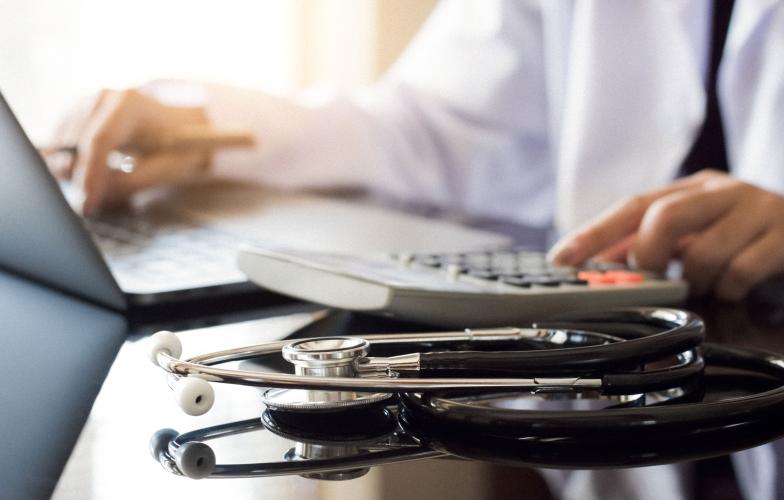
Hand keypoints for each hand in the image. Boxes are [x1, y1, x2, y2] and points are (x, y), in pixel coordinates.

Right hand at [44, 88, 210, 214]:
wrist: (185, 127)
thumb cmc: (181, 147)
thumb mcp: (165, 168)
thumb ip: (128, 182)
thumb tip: (92, 197)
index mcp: (128, 105)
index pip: (99, 141)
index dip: (90, 176)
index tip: (87, 204)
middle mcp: (104, 98)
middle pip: (76, 142)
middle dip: (79, 177)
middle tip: (88, 205)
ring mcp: (89, 102)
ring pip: (64, 143)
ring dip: (73, 170)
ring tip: (92, 191)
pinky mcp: (80, 113)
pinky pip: (63, 141)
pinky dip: (71, 161)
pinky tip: (87, 176)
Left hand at [548, 170, 783, 300]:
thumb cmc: (749, 234)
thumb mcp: (700, 231)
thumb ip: (654, 242)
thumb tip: (601, 264)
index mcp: (693, 188)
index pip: (632, 205)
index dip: (593, 233)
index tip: (561, 259)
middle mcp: (722, 192)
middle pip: (662, 216)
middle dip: (646, 255)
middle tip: (652, 276)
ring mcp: (757, 210)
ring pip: (702, 251)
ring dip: (695, 280)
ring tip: (708, 283)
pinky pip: (741, 271)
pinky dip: (729, 288)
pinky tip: (735, 287)